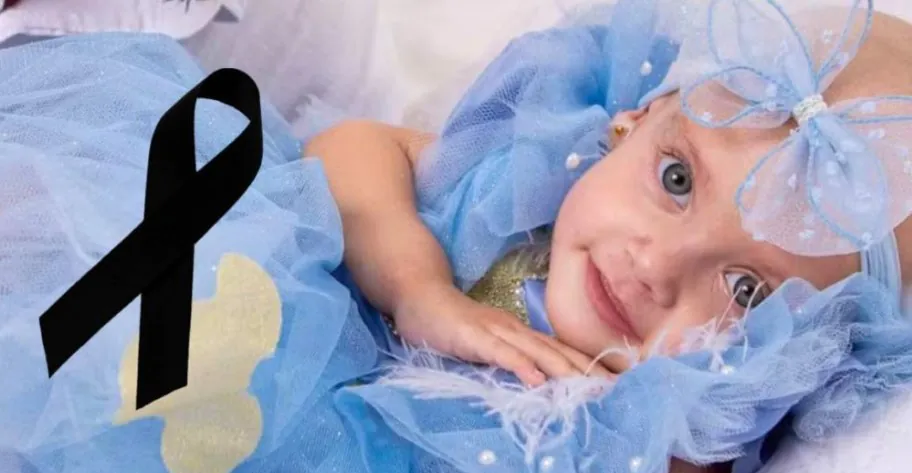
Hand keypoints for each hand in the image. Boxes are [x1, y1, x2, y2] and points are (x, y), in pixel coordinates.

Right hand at [392, 282, 613, 385]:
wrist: (419, 296)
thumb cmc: (452, 324)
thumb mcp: (486, 344)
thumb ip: (509, 358)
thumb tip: (537, 380)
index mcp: (519, 332)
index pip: (559, 350)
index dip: (586, 366)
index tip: (614, 382)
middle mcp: (513, 329)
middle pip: (556, 351)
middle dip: (586, 370)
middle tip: (614, 388)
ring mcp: (493, 330)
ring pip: (535, 351)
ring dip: (563, 369)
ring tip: (588, 387)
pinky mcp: (472, 336)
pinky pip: (499, 353)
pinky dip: (520, 365)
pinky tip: (535, 380)